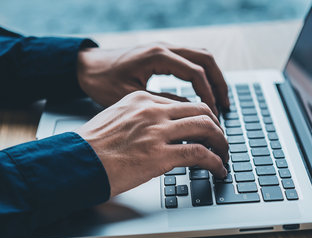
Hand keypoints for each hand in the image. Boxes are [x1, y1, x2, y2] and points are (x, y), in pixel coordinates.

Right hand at [75, 91, 228, 196]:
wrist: (73, 163)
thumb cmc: (91, 146)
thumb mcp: (117, 119)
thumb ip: (142, 118)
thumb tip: (163, 130)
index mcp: (142, 99)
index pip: (184, 103)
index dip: (200, 117)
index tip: (206, 129)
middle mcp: (152, 111)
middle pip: (201, 110)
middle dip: (216, 127)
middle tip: (221, 141)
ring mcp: (157, 132)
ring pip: (206, 128)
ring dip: (221, 143)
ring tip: (224, 155)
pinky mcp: (160, 155)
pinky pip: (200, 154)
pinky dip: (215, 162)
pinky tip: (218, 169)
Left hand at [76, 43, 229, 114]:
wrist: (86, 66)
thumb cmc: (102, 82)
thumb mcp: (132, 98)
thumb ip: (163, 103)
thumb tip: (190, 113)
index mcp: (158, 56)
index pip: (196, 73)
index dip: (208, 95)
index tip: (213, 116)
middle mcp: (165, 47)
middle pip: (206, 60)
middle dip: (219, 84)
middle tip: (225, 106)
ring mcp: (165, 48)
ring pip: (202, 57)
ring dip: (214, 77)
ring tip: (220, 99)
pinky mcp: (163, 53)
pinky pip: (192, 59)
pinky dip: (203, 74)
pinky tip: (204, 91)